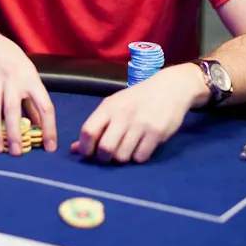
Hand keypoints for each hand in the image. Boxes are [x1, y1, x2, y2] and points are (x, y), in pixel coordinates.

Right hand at [0, 29, 56, 155]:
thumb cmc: (11, 60)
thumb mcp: (27, 74)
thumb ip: (32, 100)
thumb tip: (40, 125)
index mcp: (31, 78)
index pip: (45, 105)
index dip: (49, 127)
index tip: (50, 146)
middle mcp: (14, 80)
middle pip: (15, 109)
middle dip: (17, 133)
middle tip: (20, 153)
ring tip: (1, 150)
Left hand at [71, 64, 208, 163]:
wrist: (170, 87)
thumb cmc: (137, 98)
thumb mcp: (115, 105)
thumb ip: (96, 126)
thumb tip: (75, 149)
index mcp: (109, 106)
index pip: (88, 131)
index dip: (85, 148)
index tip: (89, 153)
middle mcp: (123, 115)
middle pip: (105, 149)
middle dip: (104, 158)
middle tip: (110, 155)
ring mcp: (140, 124)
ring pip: (122, 156)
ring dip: (123, 158)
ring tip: (128, 148)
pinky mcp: (156, 133)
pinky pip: (140, 157)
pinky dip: (138, 156)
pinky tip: (142, 146)